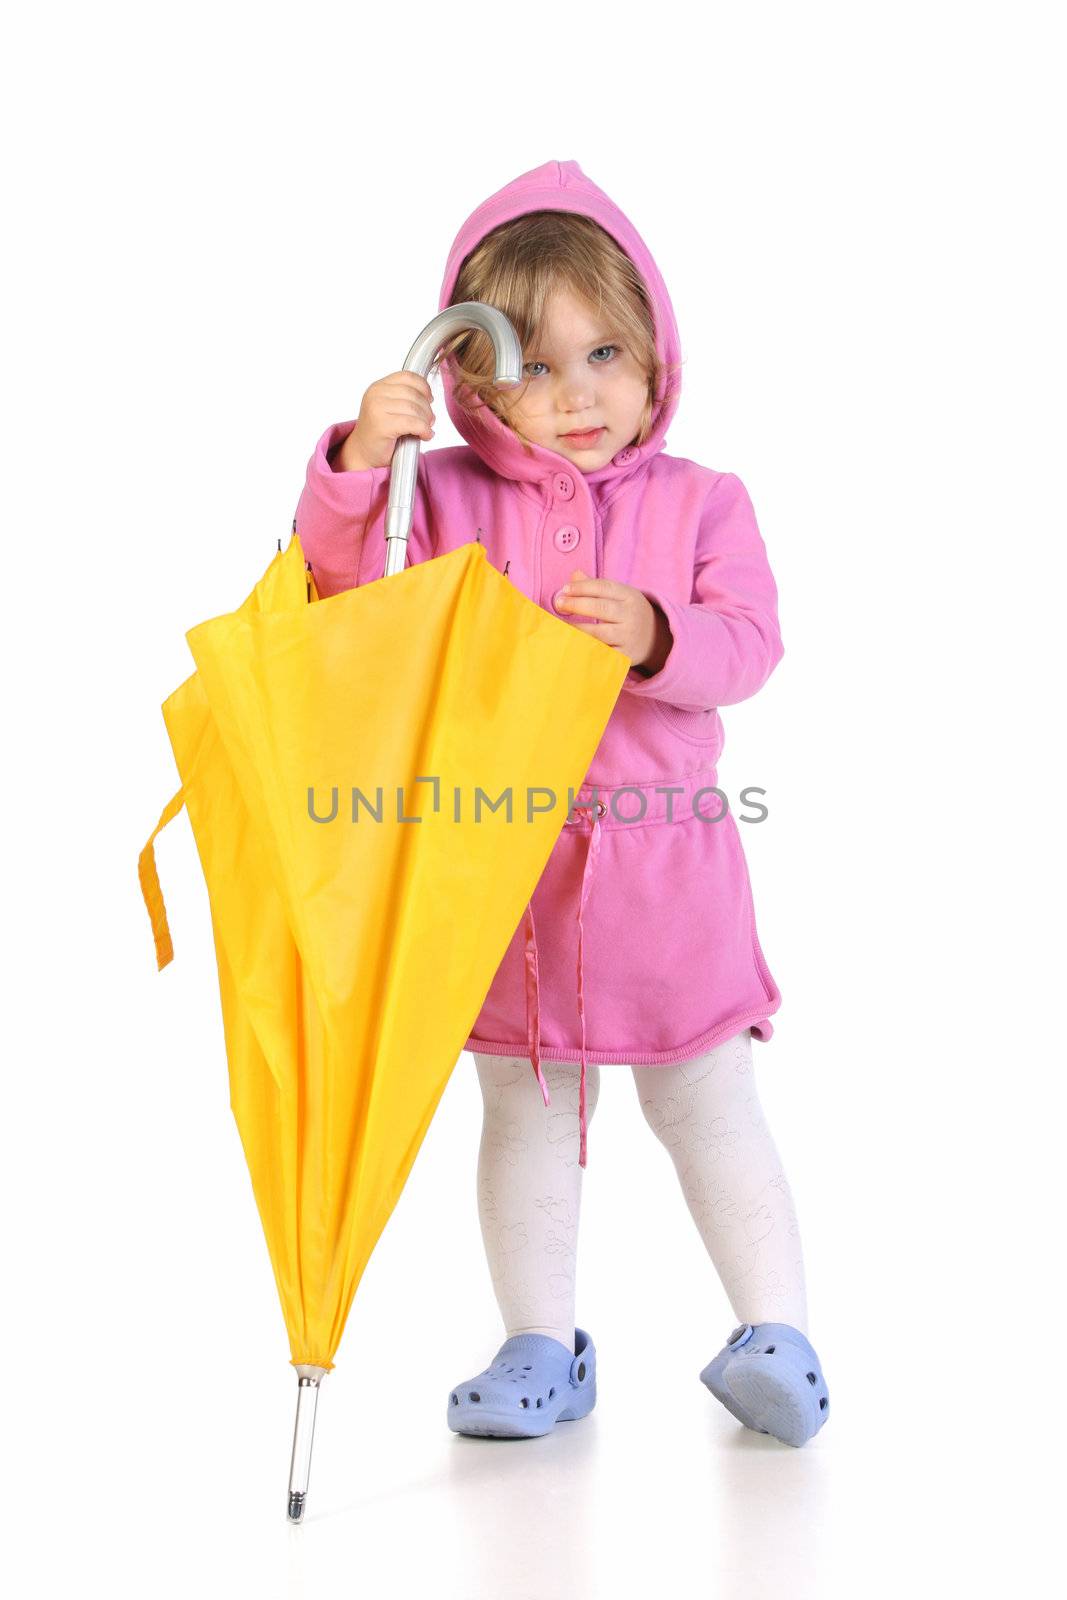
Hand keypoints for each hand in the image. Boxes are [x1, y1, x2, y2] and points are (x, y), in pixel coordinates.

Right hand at [337, 371, 435, 470]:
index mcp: (378, 387)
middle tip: (430, 420)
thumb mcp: (389, 408)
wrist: (363, 453)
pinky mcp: (382, 425)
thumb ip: (404, 397)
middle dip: (427, 408)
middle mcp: (376, 394)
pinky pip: (413, 423)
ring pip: (414, 408)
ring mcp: (377, 408)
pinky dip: (424, 430)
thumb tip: (429, 397)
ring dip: (426, 420)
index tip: (429, 399)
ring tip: (426, 429)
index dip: (423, 387)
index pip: (407, 377)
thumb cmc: (379, 433)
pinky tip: (425, 435)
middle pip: (413, 393)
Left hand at [554, 569, 672, 674]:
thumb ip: (596, 586)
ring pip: (599, 632)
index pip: (604, 587)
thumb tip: (573, 575)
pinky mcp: (624, 656)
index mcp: (629, 596)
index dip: (582, 587)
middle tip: (559, 604)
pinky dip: (587, 649)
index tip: (565, 589)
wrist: (656, 639)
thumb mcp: (620, 595)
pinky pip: (602, 652)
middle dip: (577, 604)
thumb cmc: (628, 613)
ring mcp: (628, 636)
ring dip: (577, 628)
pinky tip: (573, 644)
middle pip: (601, 608)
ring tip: (561, 626)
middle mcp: (631, 615)